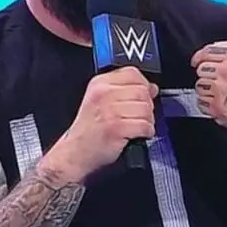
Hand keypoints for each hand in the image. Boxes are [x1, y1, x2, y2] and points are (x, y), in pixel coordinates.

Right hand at [42, 67, 157, 183]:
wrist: (75, 153)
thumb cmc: (88, 130)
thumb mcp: (99, 101)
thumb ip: (124, 90)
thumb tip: (151, 87)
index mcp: (99, 84)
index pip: (132, 73)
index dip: (143, 84)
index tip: (144, 94)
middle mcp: (103, 94)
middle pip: (142, 91)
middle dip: (147, 105)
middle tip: (140, 115)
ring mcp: (109, 111)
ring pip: (146, 109)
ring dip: (148, 120)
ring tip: (138, 125)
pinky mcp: (116, 128)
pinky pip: (144, 125)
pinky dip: (146, 132)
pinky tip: (137, 134)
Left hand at [191, 36, 226, 136]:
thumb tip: (219, 43)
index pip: (207, 51)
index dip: (201, 57)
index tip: (199, 61)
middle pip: (201, 68)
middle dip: (207, 74)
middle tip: (219, 82)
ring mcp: (221, 88)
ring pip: (200, 85)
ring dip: (207, 90)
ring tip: (224, 94)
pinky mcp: (217, 106)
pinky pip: (201, 102)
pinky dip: (208, 104)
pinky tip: (223, 104)